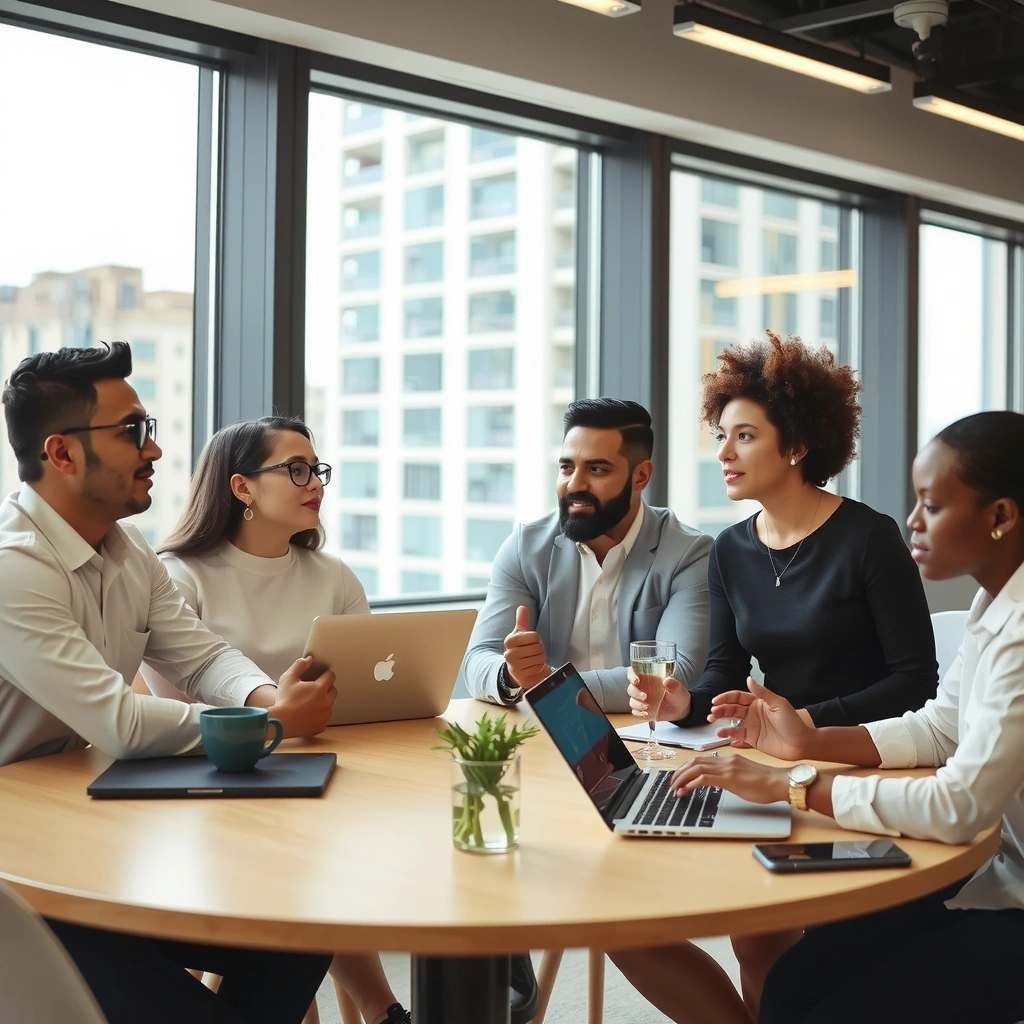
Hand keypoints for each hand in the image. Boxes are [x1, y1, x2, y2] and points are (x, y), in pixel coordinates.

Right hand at [272, 655, 336, 736]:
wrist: (279, 722)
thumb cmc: (283, 700)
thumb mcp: (288, 678)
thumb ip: (300, 666)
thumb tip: (309, 659)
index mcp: (320, 688)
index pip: (331, 676)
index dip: (324, 675)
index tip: (319, 677)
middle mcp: (326, 701)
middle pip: (333, 690)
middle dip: (326, 688)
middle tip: (313, 690)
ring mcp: (325, 715)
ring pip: (329, 704)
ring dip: (323, 702)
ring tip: (308, 703)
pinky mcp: (321, 726)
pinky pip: (324, 718)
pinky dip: (319, 716)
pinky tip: (308, 714)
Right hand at [503, 605, 550, 690]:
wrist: (516, 671)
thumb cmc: (520, 650)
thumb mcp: (520, 635)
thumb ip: (522, 621)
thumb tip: (522, 607)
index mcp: (510, 641)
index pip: (534, 636)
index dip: (536, 640)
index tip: (530, 643)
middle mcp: (509, 654)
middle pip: (538, 647)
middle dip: (539, 650)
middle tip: (533, 653)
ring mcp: (515, 667)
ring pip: (540, 659)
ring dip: (540, 660)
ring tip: (533, 661)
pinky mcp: (522, 677)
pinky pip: (539, 670)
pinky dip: (539, 669)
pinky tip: (533, 669)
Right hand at [627, 666, 690, 720]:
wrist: (681, 710)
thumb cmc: (678, 695)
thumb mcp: (678, 689)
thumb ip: (673, 684)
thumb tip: (667, 680)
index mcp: (649, 678)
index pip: (634, 673)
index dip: (632, 675)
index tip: (636, 680)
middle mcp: (643, 688)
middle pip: (631, 688)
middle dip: (635, 693)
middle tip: (645, 697)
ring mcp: (642, 700)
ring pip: (632, 700)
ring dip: (637, 704)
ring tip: (647, 707)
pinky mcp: (643, 710)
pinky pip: (635, 711)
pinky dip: (638, 713)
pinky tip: (646, 713)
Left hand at [670, 753, 788, 804]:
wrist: (779, 782)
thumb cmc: (766, 783)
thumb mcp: (743, 775)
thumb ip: (730, 775)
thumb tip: (719, 780)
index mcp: (728, 759)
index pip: (701, 759)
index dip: (687, 767)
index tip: (680, 777)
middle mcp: (725, 760)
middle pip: (695, 761)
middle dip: (680, 772)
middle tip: (672, 782)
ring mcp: (726, 768)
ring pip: (696, 768)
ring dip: (682, 778)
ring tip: (675, 788)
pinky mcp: (728, 778)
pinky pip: (703, 778)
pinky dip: (691, 784)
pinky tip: (685, 790)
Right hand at [708, 677, 811, 761]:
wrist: (801, 744)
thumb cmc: (792, 722)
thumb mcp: (778, 704)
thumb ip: (762, 692)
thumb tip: (748, 678)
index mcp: (758, 702)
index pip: (738, 697)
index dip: (726, 697)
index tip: (716, 701)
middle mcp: (752, 712)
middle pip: (732, 708)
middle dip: (720, 708)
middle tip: (712, 712)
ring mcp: (751, 725)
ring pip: (731, 720)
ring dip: (720, 718)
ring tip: (711, 719)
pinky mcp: (751, 739)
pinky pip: (736, 735)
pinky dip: (727, 734)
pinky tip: (720, 733)